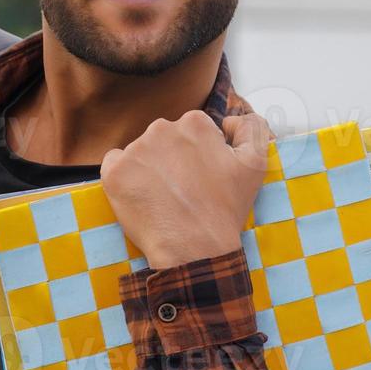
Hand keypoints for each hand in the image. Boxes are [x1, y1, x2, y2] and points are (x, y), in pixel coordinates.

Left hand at [101, 110, 272, 268]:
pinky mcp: (115, 172)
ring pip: (140, 153)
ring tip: (164, 198)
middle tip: (183, 190)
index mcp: (194, 123)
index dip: (196, 156)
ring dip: (149, 170)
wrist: (195, 249)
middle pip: (163, 139)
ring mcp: (135, 150)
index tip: (200, 177)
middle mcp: (162, 129)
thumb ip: (251, 128)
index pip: (190, 131)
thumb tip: (228, 120)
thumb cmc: (225, 210)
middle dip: (171, 159)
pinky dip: (124, 178)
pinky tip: (141, 197)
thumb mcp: (256, 164)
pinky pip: (114, 164)